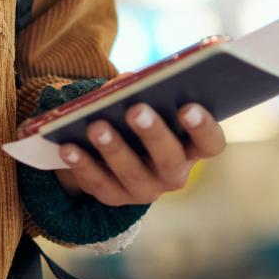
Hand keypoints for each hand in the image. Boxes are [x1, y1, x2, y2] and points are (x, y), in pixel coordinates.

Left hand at [51, 104, 225, 205]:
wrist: (116, 153)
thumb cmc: (140, 117)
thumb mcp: (147, 102)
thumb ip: (143, 90)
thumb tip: (128, 81)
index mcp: (192, 147)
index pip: (210, 143)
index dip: (203, 127)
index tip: (188, 107)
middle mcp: (174, 174)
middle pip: (170, 160)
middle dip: (152, 134)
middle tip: (136, 110)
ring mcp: (145, 190)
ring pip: (132, 175)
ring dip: (114, 149)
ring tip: (97, 126)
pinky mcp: (114, 197)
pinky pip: (99, 184)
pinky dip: (83, 164)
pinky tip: (68, 146)